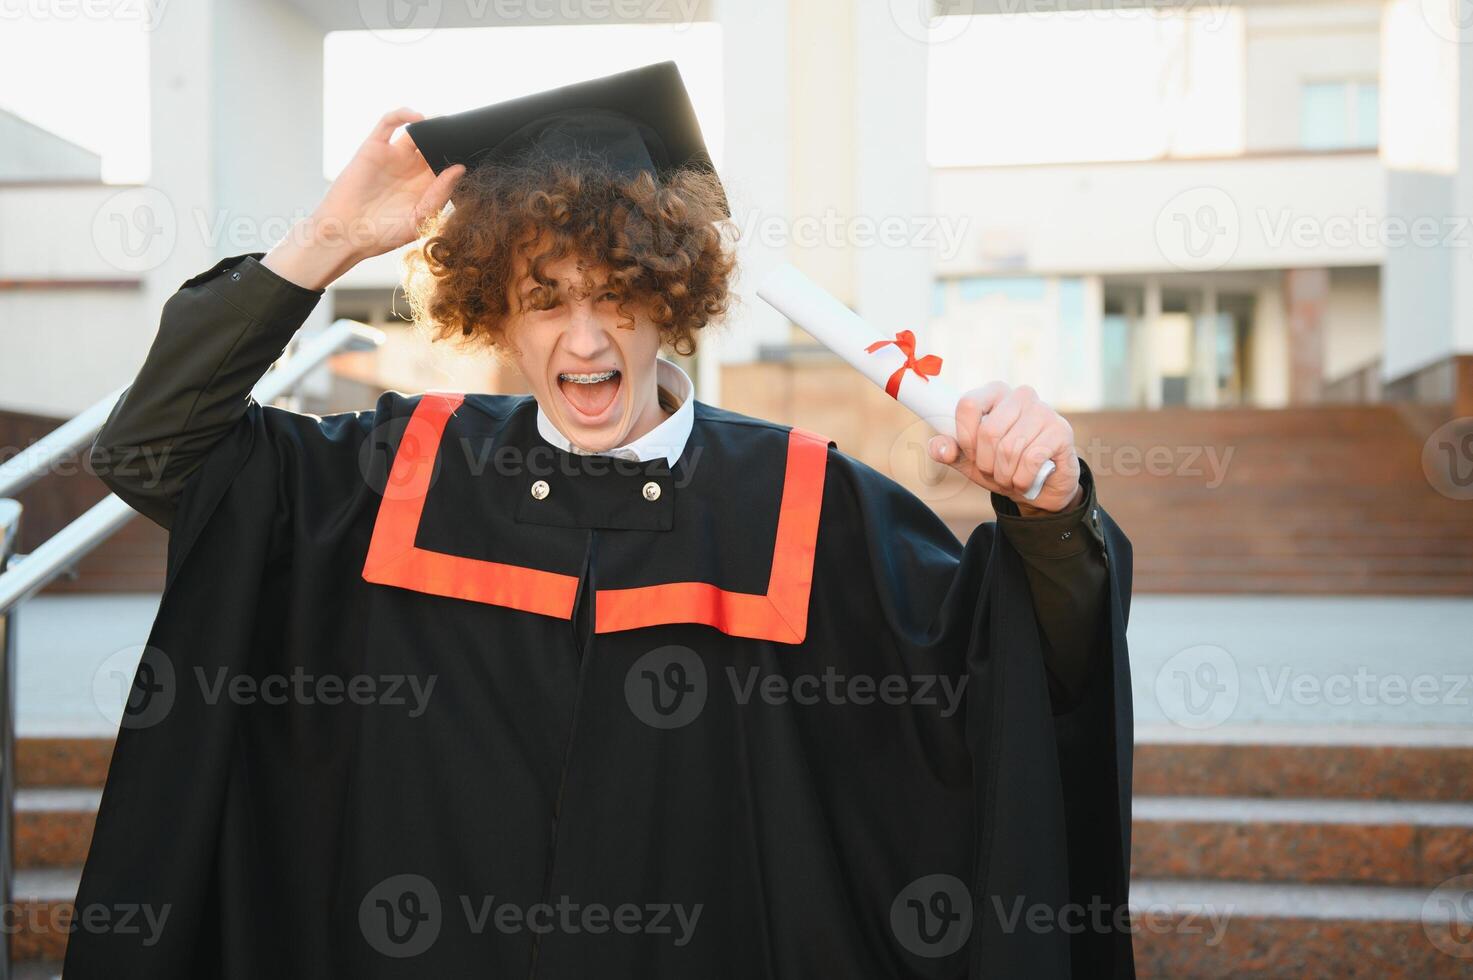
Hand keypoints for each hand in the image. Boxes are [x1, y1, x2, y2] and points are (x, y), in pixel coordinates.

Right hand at [264, 108, 465, 289]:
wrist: (347, 233)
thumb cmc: (383, 234)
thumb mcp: (420, 217)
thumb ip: (440, 193)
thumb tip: (460, 169)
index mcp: (426, 187)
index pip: (448, 165)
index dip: (460, 157)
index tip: (477, 149)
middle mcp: (411, 170)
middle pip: (435, 145)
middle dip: (449, 138)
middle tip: (466, 130)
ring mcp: (393, 157)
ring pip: (416, 132)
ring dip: (431, 124)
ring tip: (446, 124)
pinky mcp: (374, 147)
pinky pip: (389, 123)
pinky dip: (403, 114)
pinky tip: (419, 118)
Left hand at [926, 382, 1083, 514]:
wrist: (1040, 488)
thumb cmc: (1003, 466)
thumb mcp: (969, 461)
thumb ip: (950, 451)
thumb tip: (938, 448)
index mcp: (994, 393)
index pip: (967, 405)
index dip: (965, 438)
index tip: (972, 453)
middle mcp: (1020, 395)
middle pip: (988, 432)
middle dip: (986, 463)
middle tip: (995, 471)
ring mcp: (1044, 410)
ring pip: (1010, 449)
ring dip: (1005, 475)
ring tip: (1011, 476)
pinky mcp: (1061, 431)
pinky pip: (1031, 459)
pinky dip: (1023, 479)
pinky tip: (1027, 479)